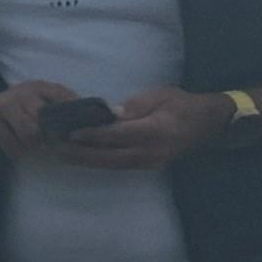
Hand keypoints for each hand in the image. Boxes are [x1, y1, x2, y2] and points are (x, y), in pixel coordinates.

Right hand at [0, 78, 86, 154]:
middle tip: (55, 147)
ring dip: (34, 145)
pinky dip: (18, 151)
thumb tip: (100, 119)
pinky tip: (17, 149)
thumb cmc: (15, 112)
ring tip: (34, 148)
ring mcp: (6, 106)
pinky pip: (13, 144)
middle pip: (50, 120)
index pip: (68, 100)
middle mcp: (25, 93)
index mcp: (41, 87)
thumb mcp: (38, 104)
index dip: (78, 118)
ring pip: (32, 133)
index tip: (81, 135)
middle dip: (54, 136)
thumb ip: (63, 109)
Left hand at [60, 92, 220, 171]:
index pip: (119, 134)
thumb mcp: (160, 96)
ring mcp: (150, 162)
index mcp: (157, 130)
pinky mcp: (147, 166)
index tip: (70, 132)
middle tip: (54, 146)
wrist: (207, 123)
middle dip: (80, 152)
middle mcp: (153, 151)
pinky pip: (118, 166)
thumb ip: (135, 106)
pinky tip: (79, 157)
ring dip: (85, 160)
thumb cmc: (181, 103)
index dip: (93, 134)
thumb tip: (110, 114)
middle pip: (110, 155)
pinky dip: (97, 162)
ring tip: (59, 153)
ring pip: (111, 164)